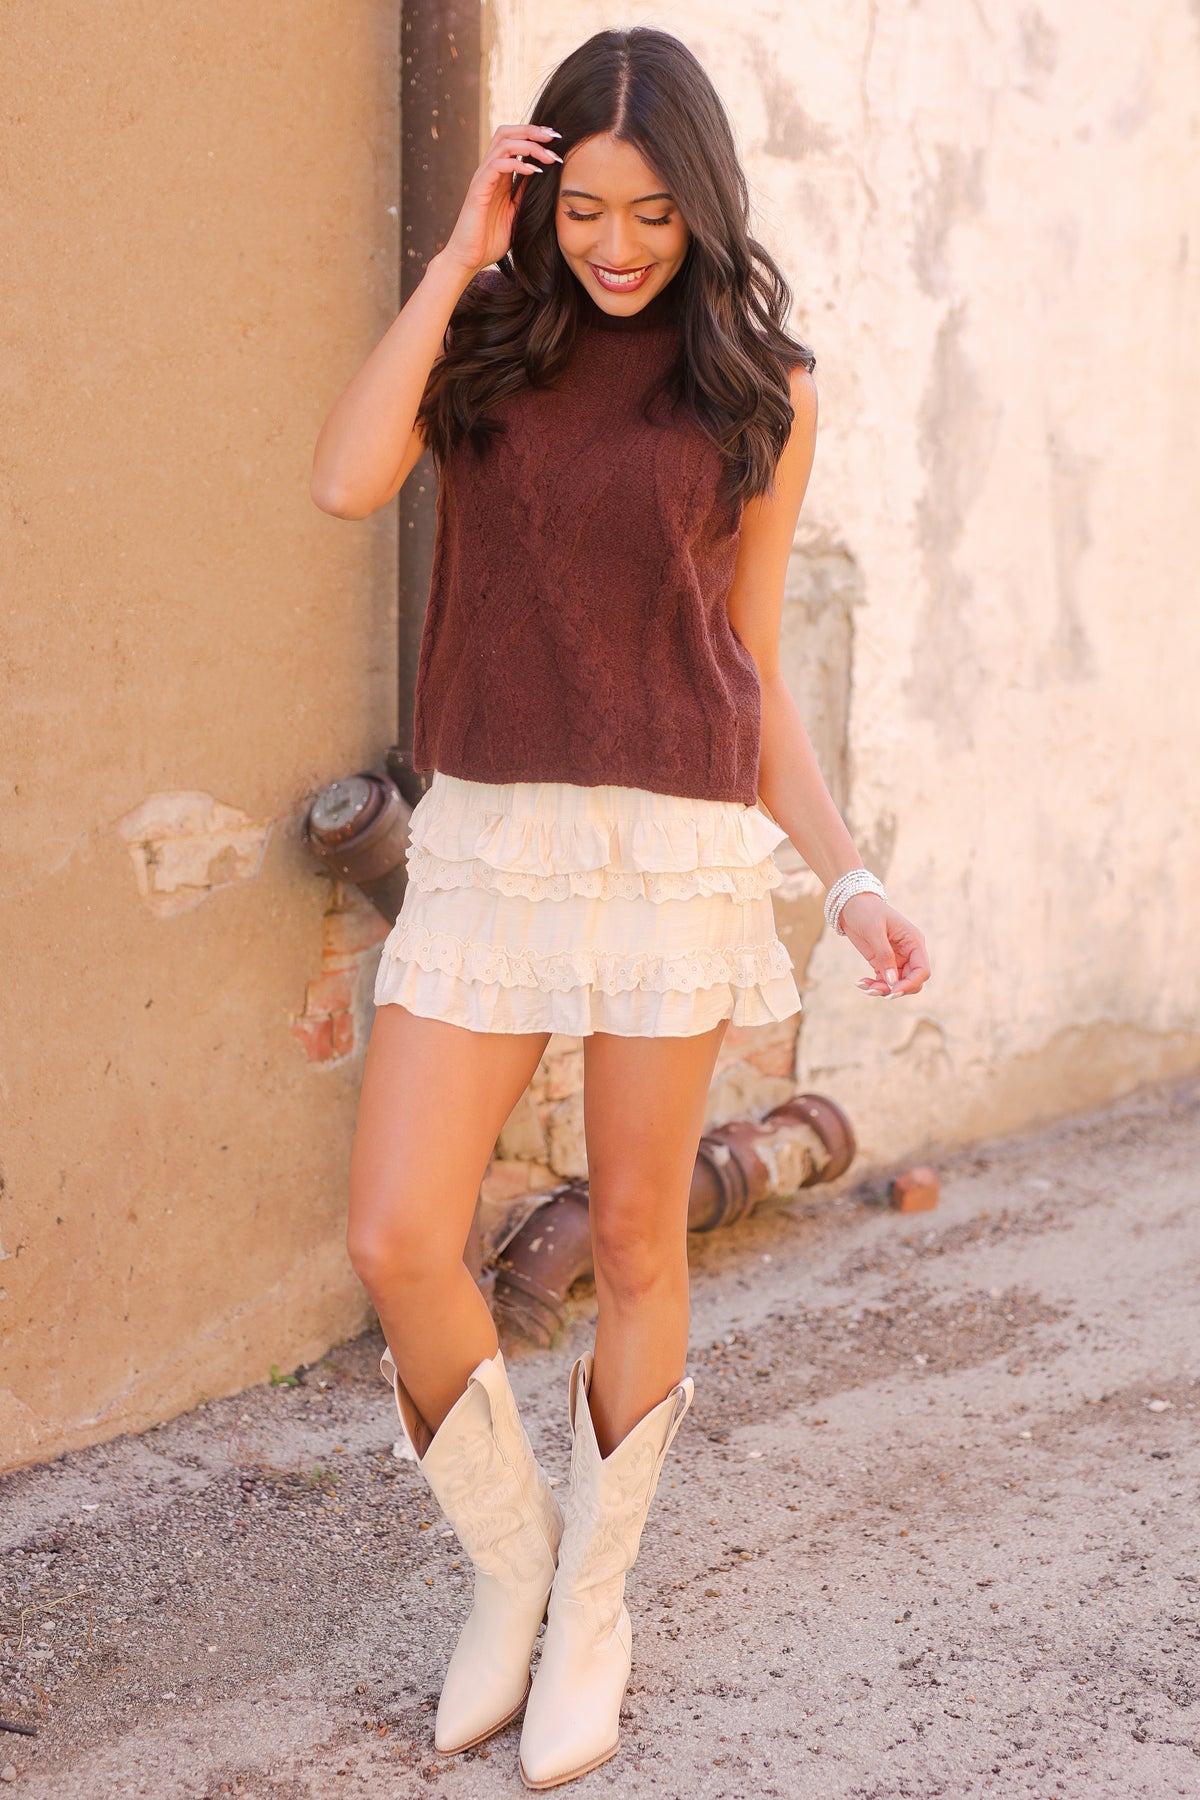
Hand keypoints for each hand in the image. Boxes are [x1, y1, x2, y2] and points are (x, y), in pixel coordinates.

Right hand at [439, 122, 562, 277]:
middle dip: (532, 131)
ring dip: (529, 145)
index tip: (557, 140)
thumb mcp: (516, 212)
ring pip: (503, 144)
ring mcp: (482, 178)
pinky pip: (496, 166)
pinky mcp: (478, 189)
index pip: (514, 141)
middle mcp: (489, 171)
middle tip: (555, 136)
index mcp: (498, 175)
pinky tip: (534, 171)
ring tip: (549, 156)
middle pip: (507, 133)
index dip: (534, 136)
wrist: (469, 259)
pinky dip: (517, 164)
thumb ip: (524, 193)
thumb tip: (542, 176)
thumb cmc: (491, 239)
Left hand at [837, 894, 930, 997]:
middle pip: (912, 981)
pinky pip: (883, 981)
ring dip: (882, 990)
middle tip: (875, 991)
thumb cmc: (866, 911)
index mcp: (913, 942)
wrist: (851, 904)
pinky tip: (860, 983)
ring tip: (864, 987)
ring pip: (897, 984)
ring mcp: (896, 958)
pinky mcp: (882, 962)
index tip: (893, 991)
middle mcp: (908, 952)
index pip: (922, 970)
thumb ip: (884, 955)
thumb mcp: (875, 931)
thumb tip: (893, 981)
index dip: (911, 984)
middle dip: (896, 989)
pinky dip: (874, 985)